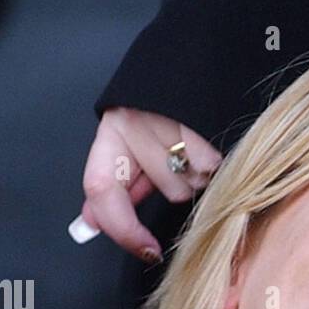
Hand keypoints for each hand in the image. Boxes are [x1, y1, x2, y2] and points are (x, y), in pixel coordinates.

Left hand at [74, 107, 220, 260]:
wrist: (201, 57)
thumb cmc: (167, 109)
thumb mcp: (133, 143)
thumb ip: (118, 185)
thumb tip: (92, 223)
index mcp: (113, 131)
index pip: (100, 189)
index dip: (123, 230)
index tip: (147, 251)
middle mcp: (134, 123)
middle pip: (167, 191)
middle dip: (182, 186)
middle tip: (184, 161)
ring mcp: (168, 119)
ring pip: (191, 181)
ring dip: (200, 174)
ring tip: (198, 144)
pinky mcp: (200, 118)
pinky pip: (212, 166)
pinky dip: (216, 163)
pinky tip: (211, 141)